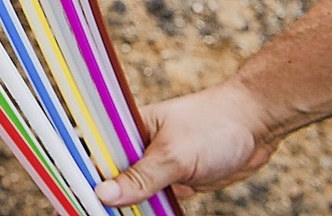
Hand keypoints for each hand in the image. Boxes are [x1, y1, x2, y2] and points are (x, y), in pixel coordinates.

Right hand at [95, 77, 278, 206]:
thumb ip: (140, 177)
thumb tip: (103, 193)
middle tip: (95, 211)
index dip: (85, 173)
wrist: (255, 125)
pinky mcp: (176, 180)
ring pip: (134, 192)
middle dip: (107, 196)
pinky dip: (150, 212)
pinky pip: (155, 201)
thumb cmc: (213, 125)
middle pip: (114, 176)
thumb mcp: (174, 154)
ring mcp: (159, 163)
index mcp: (131, 125)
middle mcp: (141, 144)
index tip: (76, 195)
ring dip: (129, 208)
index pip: (98, 150)